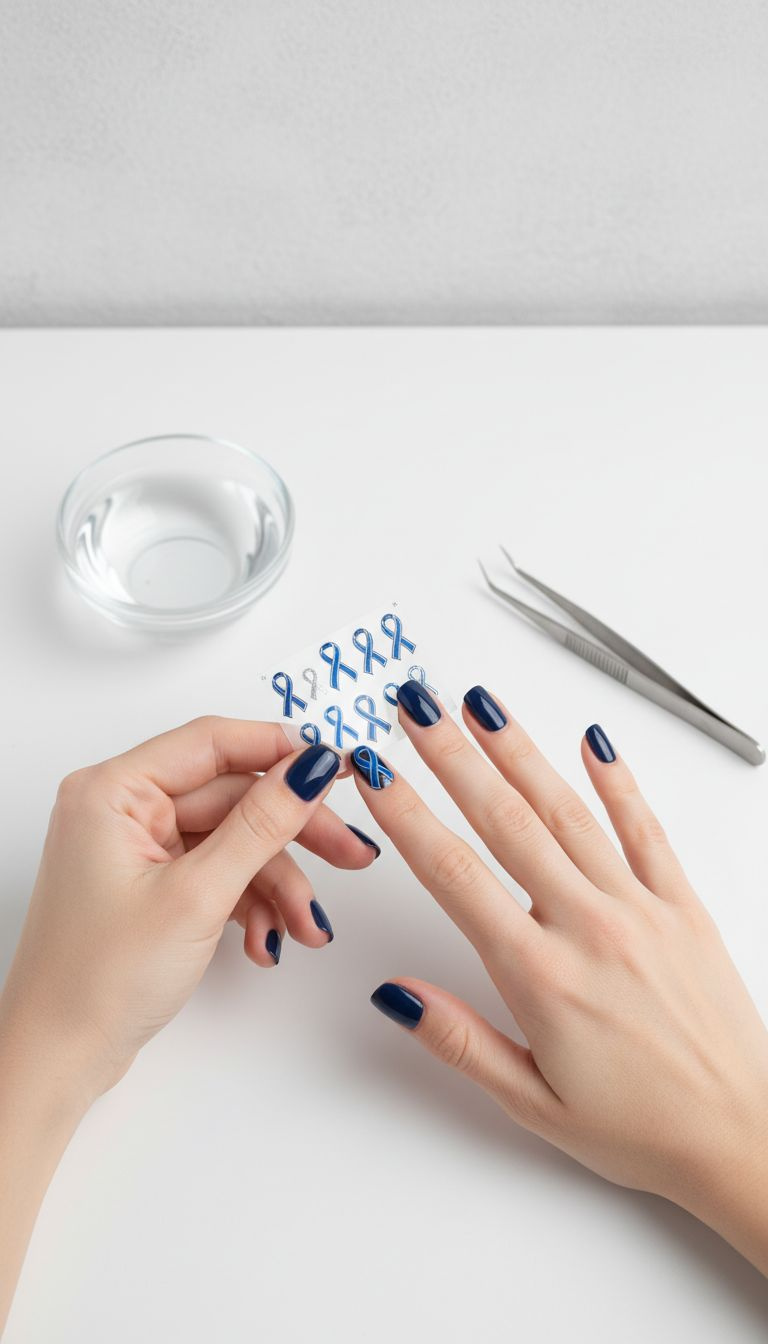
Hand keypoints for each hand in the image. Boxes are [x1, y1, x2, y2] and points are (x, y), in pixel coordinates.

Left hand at [1, 717, 378, 1105]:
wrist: (58, 1060)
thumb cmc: (95, 982)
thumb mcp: (197, 895)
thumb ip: (261, 824)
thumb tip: (311, 768)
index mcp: (113, 790)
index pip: (213, 742)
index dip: (283, 750)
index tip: (339, 768)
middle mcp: (122, 808)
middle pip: (234, 796)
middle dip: (294, 835)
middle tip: (352, 854)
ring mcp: (137, 847)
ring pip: (234, 840)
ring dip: (278, 884)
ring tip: (307, 928)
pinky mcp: (153, 883)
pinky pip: (220, 872)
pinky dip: (251, 904)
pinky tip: (266, 942)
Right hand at [353, 682, 767, 1274]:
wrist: (743, 1134)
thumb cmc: (641, 1128)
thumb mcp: (532, 1103)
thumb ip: (459, 1040)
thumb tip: (395, 993)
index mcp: (540, 975)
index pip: (454, 875)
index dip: (407, 816)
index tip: (375, 772)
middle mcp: (588, 926)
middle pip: (505, 821)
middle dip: (452, 756)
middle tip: (416, 708)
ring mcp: (640, 908)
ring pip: (567, 811)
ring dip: (519, 751)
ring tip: (481, 706)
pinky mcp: (683, 905)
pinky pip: (646, 829)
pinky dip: (618, 782)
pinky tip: (593, 743)